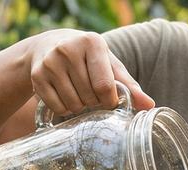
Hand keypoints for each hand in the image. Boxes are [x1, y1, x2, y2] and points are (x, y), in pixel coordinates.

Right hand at [26, 29, 154, 116]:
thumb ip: (129, 85)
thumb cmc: (87, 58)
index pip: (105, 86)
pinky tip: (65, 96)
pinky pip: (58, 107)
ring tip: (78, 94)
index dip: (110, 100)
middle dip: (94, 103)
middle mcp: (68, 49)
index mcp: (92, 42)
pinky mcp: (37, 76)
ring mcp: (50, 62)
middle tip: (90, 93)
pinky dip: (64, 109)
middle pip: (89, 98)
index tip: (109, 100)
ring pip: (73, 105)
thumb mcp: (109, 65)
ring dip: (79, 107)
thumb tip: (149, 106)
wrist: (48, 46)